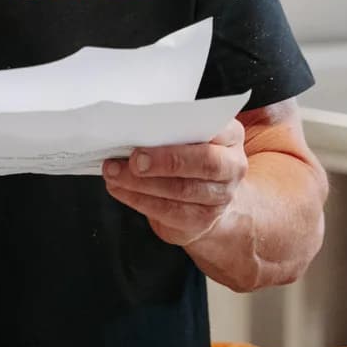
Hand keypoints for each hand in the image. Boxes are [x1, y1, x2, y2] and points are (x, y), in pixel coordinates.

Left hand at [102, 119, 248, 245]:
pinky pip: (168, 211)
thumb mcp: (190, 135)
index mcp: (230, 136)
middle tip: (134, 160)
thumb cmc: (190, 156)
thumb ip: (171, 128)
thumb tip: (133, 125)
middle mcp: (232, 167)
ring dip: (141, 182)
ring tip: (114, 172)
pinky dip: (138, 199)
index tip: (152, 129)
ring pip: (182, 190)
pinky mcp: (201, 221)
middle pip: (205, 163)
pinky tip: (119, 188)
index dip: (187, 130)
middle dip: (165, 161)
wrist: (207, 200)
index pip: (217, 129)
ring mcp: (220, 197)